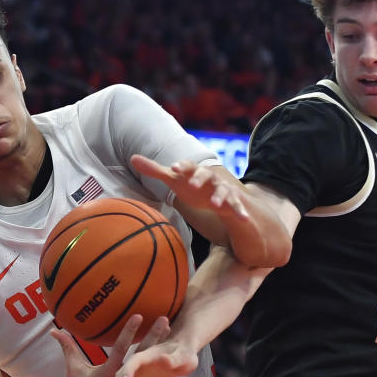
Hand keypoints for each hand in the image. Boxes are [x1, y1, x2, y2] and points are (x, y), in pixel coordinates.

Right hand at [51, 315, 172, 376]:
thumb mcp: (73, 370)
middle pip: (143, 355)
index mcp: (108, 372)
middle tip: (165, 319)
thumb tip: (55, 330)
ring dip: (163, 358)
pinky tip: (174, 371)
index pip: (121, 347)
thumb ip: (67, 348)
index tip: (139, 315)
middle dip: (154, 336)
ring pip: (153, 372)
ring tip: (175, 342)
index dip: (129, 331)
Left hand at [131, 154, 248, 219]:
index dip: (181, 166)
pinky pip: (236, 206)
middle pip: (205, 175)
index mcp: (193, 170)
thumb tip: (132, 157)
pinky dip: (240, 212)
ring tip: (214, 204)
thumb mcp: (173, 179)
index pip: (186, 165)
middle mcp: (208, 177)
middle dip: (199, 178)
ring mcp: (221, 188)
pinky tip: (244, 219)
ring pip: (221, 190)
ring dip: (219, 196)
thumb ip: (154, 170)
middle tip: (192, 184)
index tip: (173, 167)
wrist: (214, 195)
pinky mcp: (231, 201)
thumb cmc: (190, 185)